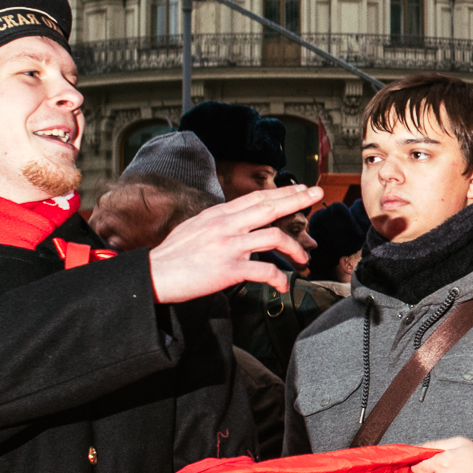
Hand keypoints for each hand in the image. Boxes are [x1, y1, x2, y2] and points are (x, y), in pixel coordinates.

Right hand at [147, 185, 313, 302]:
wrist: (154, 274)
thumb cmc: (173, 255)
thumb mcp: (196, 227)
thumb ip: (219, 222)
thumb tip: (235, 220)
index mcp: (219, 214)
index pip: (256, 197)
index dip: (281, 192)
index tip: (300, 188)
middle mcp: (226, 225)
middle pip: (269, 207)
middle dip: (297, 199)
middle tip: (318, 194)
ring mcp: (229, 245)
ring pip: (274, 237)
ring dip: (295, 248)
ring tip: (304, 258)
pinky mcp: (230, 268)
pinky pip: (265, 271)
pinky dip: (279, 278)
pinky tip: (283, 285)